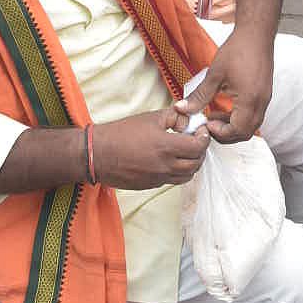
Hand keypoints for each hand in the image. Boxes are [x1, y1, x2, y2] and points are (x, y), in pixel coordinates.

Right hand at [92, 107, 209, 188]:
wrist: (98, 154)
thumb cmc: (122, 133)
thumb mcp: (151, 117)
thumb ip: (174, 117)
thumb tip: (189, 120)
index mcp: (166, 147)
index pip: (198, 147)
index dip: (204, 137)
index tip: (201, 129)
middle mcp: (165, 166)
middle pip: (196, 164)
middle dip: (201, 151)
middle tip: (196, 139)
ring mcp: (158, 179)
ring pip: (187, 176)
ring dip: (192, 163)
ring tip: (186, 150)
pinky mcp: (151, 186)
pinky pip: (173, 181)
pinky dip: (179, 171)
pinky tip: (171, 159)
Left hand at [175, 26, 274, 143]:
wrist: (256, 33)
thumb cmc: (239, 49)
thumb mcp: (215, 74)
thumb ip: (200, 95)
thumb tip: (183, 108)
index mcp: (249, 100)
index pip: (237, 130)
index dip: (220, 132)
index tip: (206, 124)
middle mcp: (261, 102)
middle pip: (245, 132)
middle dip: (226, 133)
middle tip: (209, 125)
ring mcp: (265, 98)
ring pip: (251, 124)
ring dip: (233, 126)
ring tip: (215, 116)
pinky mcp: (264, 93)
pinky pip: (254, 114)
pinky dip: (240, 117)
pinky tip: (226, 107)